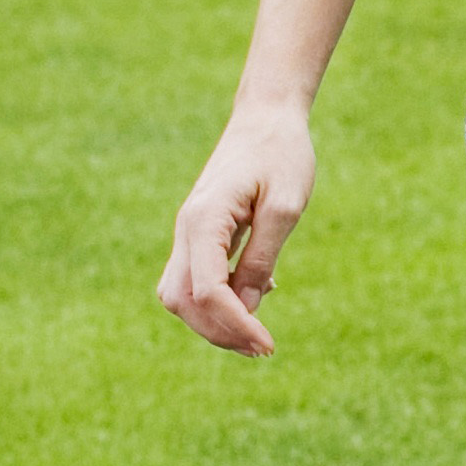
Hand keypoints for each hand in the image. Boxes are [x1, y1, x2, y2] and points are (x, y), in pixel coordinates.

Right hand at [159, 97, 315, 355]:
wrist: (266, 118)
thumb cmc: (282, 155)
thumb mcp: (285, 207)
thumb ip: (262, 257)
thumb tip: (248, 308)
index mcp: (205, 219)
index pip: (206, 290)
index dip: (235, 325)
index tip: (269, 344)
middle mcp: (187, 228)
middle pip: (181, 301)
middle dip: (218, 332)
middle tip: (263, 347)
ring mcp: (188, 231)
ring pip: (179, 295)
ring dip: (213, 322)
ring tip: (257, 334)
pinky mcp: (198, 234)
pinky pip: (194, 279)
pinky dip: (217, 301)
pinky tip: (255, 297)